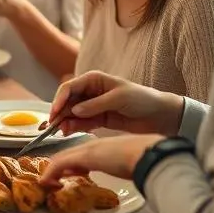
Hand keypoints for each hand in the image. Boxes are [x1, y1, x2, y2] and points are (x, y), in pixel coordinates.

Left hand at [41, 133, 161, 184]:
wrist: (149, 155)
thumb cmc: (144, 161)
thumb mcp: (128, 165)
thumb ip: (120, 168)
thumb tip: (123, 175)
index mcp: (103, 146)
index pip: (79, 154)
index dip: (69, 164)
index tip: (67, 175)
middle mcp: (92, 145)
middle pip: (66, 155)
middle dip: (56, 167)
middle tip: (50, 180)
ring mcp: (86, 150)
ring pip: (60, 158)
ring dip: (51, 171)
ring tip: (46, 183)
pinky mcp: (83, 156)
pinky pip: (59, 164)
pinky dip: (50, 173)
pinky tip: (46, 183)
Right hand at [51, 71, 184, 134]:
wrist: (160, 115)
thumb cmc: (142, 99)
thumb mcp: (118, 98)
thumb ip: (95, 105)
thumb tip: (74, 111)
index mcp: (93, 80)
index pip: (69, 88)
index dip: (59, 100)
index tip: (54, 113)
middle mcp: (90, 91)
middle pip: (67, 101)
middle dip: (60, 113)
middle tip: (53, 126)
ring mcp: (93, 106)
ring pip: (72, 113)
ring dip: (65, 122)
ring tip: (61, 132)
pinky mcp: (98, 119)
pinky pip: (81, 122)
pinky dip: (74, 127)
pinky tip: (69, 132)